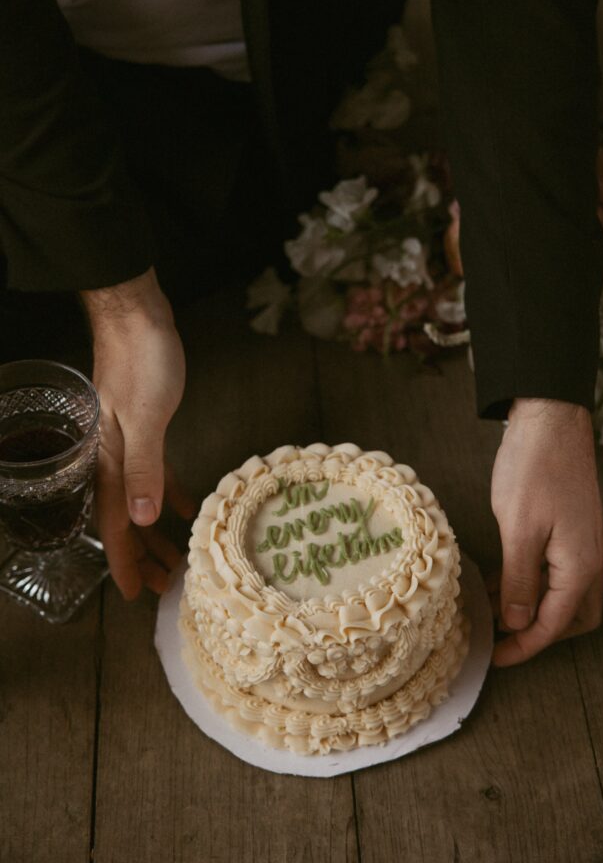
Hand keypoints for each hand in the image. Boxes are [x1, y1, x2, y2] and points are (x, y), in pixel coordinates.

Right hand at [81, 268, 193, 598]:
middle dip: (145, 554)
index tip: (137, 593)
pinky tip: (186, 507)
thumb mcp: (144, 416)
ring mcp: (130, 442)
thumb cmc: (141, 360)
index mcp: (110, 460)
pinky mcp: (148, 425)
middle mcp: (115, 457)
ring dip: (157, 530)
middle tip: (166, 585)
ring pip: (141, 499)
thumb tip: (140, 519)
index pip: (115, 523)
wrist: (136, 314)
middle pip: (127, 518)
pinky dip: (170, 493)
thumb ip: (142, 468)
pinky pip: (157, 471)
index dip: (126, 560)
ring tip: (177, 558)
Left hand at [488, 398, 602, 666]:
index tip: (496, 658)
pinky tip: (498, 576)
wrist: (550, 417)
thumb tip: (518, 623)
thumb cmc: (534, 469)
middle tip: (502, 639)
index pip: (556, 625)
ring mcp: (584, 540)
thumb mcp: (518, 530)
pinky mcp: (573, 524)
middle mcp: (590, 558)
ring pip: (564, 592)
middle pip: (573, 616)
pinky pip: (556, 567)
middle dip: (539, 632)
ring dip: (532, 605)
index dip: (526, 646)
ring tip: (490, 610)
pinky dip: (532, 579)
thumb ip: (518, 581)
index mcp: (581, 565)